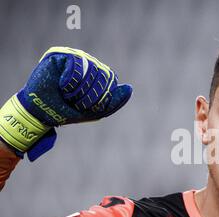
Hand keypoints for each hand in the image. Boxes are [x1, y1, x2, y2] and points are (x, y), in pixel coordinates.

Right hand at [0, 47, 131, 159]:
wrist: (42, 113)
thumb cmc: (68, 111)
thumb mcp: (96, 111)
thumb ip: (114, 101)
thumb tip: (129, 88)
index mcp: (98, 75)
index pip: (110, 81)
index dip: (101, 97)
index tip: (86, 107)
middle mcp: (88, 64)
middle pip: (102, 76)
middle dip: (90, 96)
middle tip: (75, 102)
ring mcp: (74, 57)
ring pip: (91, 69)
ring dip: (80, 89)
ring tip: (68, 95)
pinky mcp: (60, 54)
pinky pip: (76, 63)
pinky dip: (70, 80)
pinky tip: (63, 86)